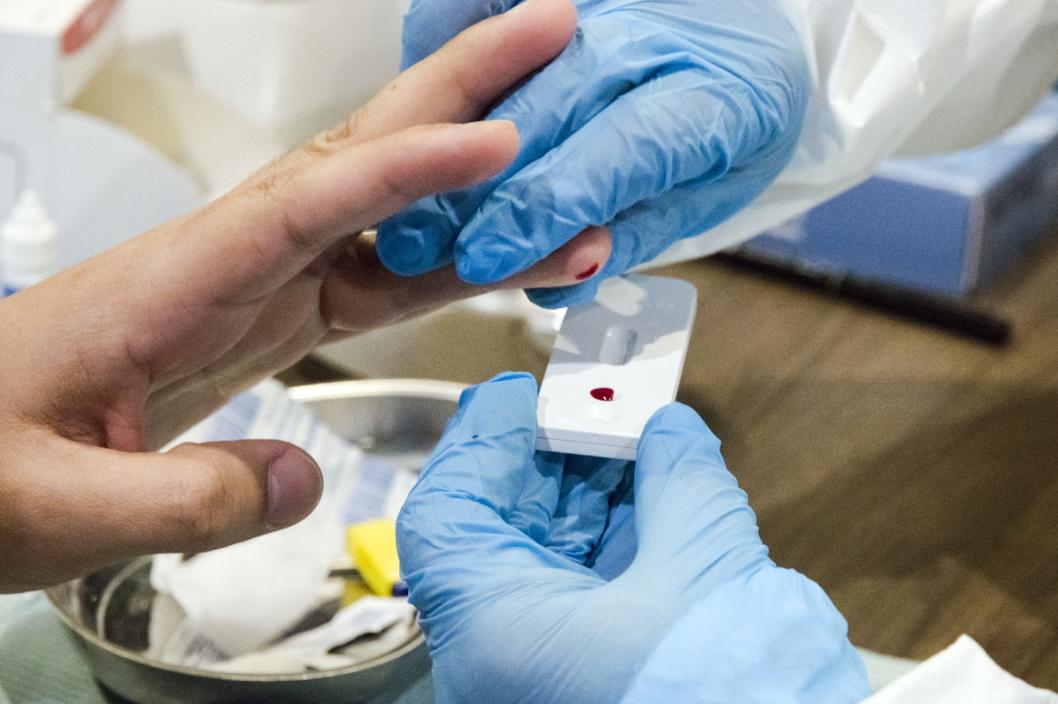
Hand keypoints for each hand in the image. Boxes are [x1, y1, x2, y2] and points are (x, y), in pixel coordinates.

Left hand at [0, 0, 609, 591]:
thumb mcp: (61, 506)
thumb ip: (189, 500)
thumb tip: (302, 482)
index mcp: (170, 282)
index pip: (307, 202)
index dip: (410, 170)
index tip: (498, 144)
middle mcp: (224, 262)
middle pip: (358, 156)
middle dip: (456, 92)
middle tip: (545, 37)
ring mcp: (253, 286)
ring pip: (382, 211)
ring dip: (473, 179)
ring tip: (558, 156)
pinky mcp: (268, 318)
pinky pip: (374, 275)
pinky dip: (445, 260)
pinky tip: (499, 258)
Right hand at [379, 0, 809, 306]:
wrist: (756, 32)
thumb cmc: (735, 116)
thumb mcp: (713, 189)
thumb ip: (637, 229)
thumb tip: (563, 280)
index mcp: (717, 99)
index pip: (622, 155)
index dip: (548, 208)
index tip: (487, 256)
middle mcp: (661, 38)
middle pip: (557, 106)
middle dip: (482, 184)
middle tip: (420, 243)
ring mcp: (614, 2)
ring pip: (518, 60)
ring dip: (454, 130)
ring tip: (408, 193)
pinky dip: (451, 34)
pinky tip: (427, 91)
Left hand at [397, 373, 869, 702]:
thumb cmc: (719, 696)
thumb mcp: (703, 570)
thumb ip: (680, 484)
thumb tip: (670, 433)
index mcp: (495, 634)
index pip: (448, 514)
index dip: (478, 442)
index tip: (513, 395)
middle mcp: (503, 658)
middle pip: (497, 531)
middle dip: (546, 459)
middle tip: (589, 405)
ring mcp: (543, 669)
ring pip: (541, 561)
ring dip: (583, 494)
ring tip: (629, 440)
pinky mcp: (585, 676)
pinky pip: (578, 594)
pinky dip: (608, 540)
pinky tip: (646, 497)